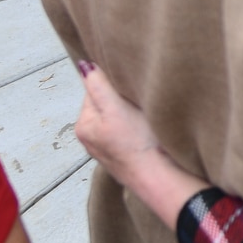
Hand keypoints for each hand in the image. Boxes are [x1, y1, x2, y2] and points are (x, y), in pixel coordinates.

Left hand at [73, 61, 210, 227]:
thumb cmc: (137, 144)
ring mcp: (108, 148)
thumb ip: (99, 85)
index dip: (114, 84)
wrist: (159, 177)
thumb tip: (83, 65)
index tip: (130, 90)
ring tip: (144, 119)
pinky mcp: (124, 155)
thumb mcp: (116, 108)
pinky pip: (128, 131)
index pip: (95, 89)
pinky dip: (137, 128)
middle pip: (107, 103)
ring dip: (131, 113)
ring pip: (119, 117)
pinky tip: (146, 133)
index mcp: (83, 125)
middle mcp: (91, 138)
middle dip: (123, 99)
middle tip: (139, 104)